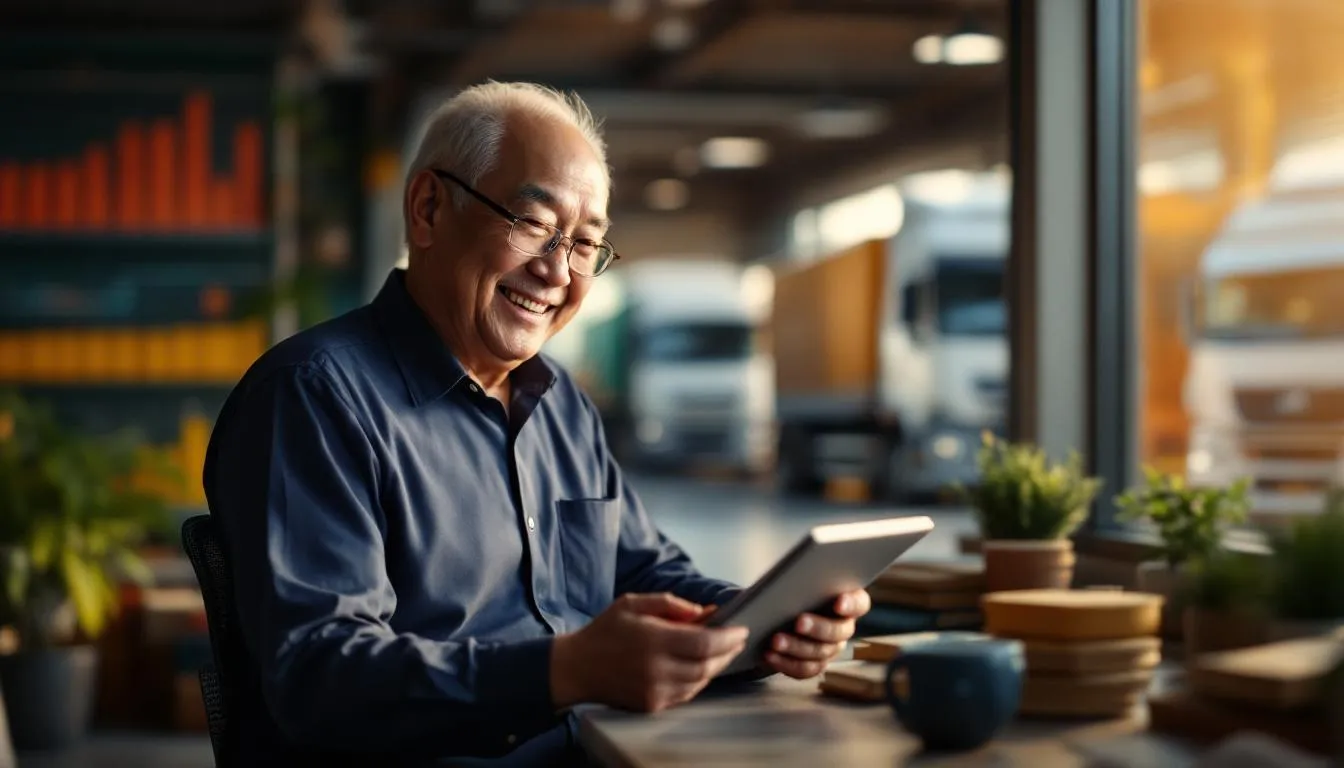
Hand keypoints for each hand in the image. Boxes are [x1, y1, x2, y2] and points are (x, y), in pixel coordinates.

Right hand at [550, 593, 748, 712]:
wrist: (576, 667)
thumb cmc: (606, 630)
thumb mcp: (633, 603)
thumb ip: (670, 604)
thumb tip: (705, 612)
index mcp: (652, 640)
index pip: (704, 643)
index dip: (728, 638)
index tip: (742, 630)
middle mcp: (655, 669)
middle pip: (707, 665)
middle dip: (727, 652)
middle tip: (737, 640)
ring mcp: (654, 691)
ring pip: (700, 682)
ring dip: (716, 666)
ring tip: (722, 652)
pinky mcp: (651, 705)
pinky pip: (686, 694)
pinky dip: (699, 680)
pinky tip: (701, 667)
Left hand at [762, 588, 870, 679]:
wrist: (779, 611)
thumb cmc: (796, 587)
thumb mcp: (801, 579)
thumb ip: (805, 579)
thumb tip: (792, 579)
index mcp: (848, 602)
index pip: (860, 603)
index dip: (851, 604)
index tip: (838, 603)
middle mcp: (844, 627)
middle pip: (839, 631)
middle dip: (818, 627)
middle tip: (799, 622)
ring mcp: (831, 648)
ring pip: (820, 653)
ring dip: (797, 647)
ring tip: (776, 641)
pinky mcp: (814, 664)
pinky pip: (805, 669)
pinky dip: (786, 663)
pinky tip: (770, 655)